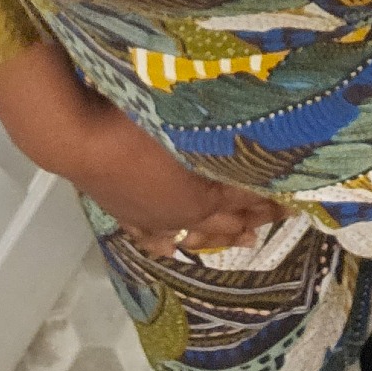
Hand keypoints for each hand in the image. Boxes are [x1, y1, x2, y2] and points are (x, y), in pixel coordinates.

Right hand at [68, 100, 289, 256]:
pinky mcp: (123, 213)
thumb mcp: (184, 123)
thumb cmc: (133, 124)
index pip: (243, 197)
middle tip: (279, 217)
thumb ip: (217, 131)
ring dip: (222, 234)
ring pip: (194, 232)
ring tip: (245, 237)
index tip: (294, 199)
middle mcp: (180, 213)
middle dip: (254, 217)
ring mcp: (151, 217)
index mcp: (198, 194)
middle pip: (225, 218)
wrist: (77, 140)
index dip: (268, 197)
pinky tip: (174, 247)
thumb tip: (253, 123)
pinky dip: (167, 243)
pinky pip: (151, 235)